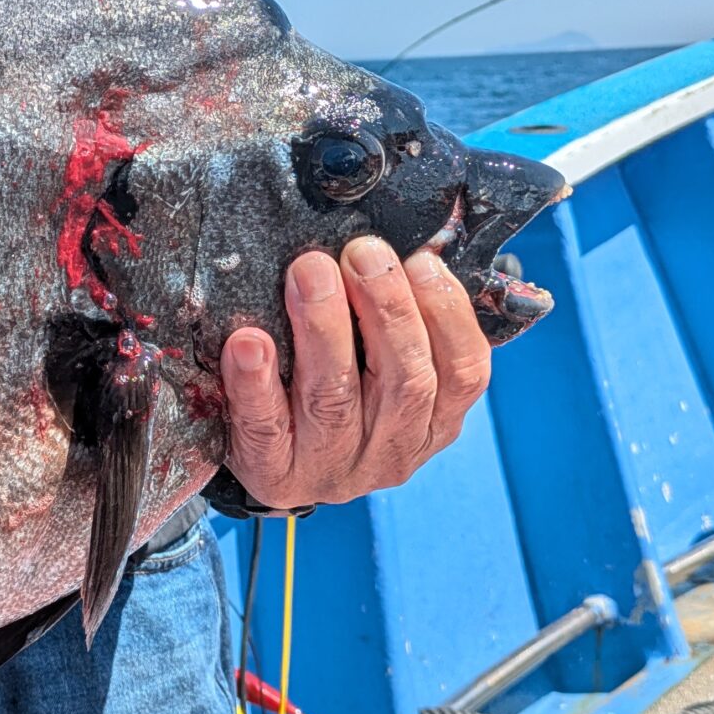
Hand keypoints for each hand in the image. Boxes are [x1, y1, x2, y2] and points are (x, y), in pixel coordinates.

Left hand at [221, 238, 489, 511]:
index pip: (465, 373)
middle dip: (387, 308)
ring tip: (309, 271)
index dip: (448, 314)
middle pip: (405, 382)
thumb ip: (398, 315)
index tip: (422, 261)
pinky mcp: (274, 474)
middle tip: (361, 251)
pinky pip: (265, 428)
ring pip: (336, 399)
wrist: (269, 462)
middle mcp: (391, 450)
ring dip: (324, 328)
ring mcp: (332, 468)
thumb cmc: (334, 388)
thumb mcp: (380, 363)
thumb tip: (412, 239)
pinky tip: (248, 342)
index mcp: (432, 421)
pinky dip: (256, 383)